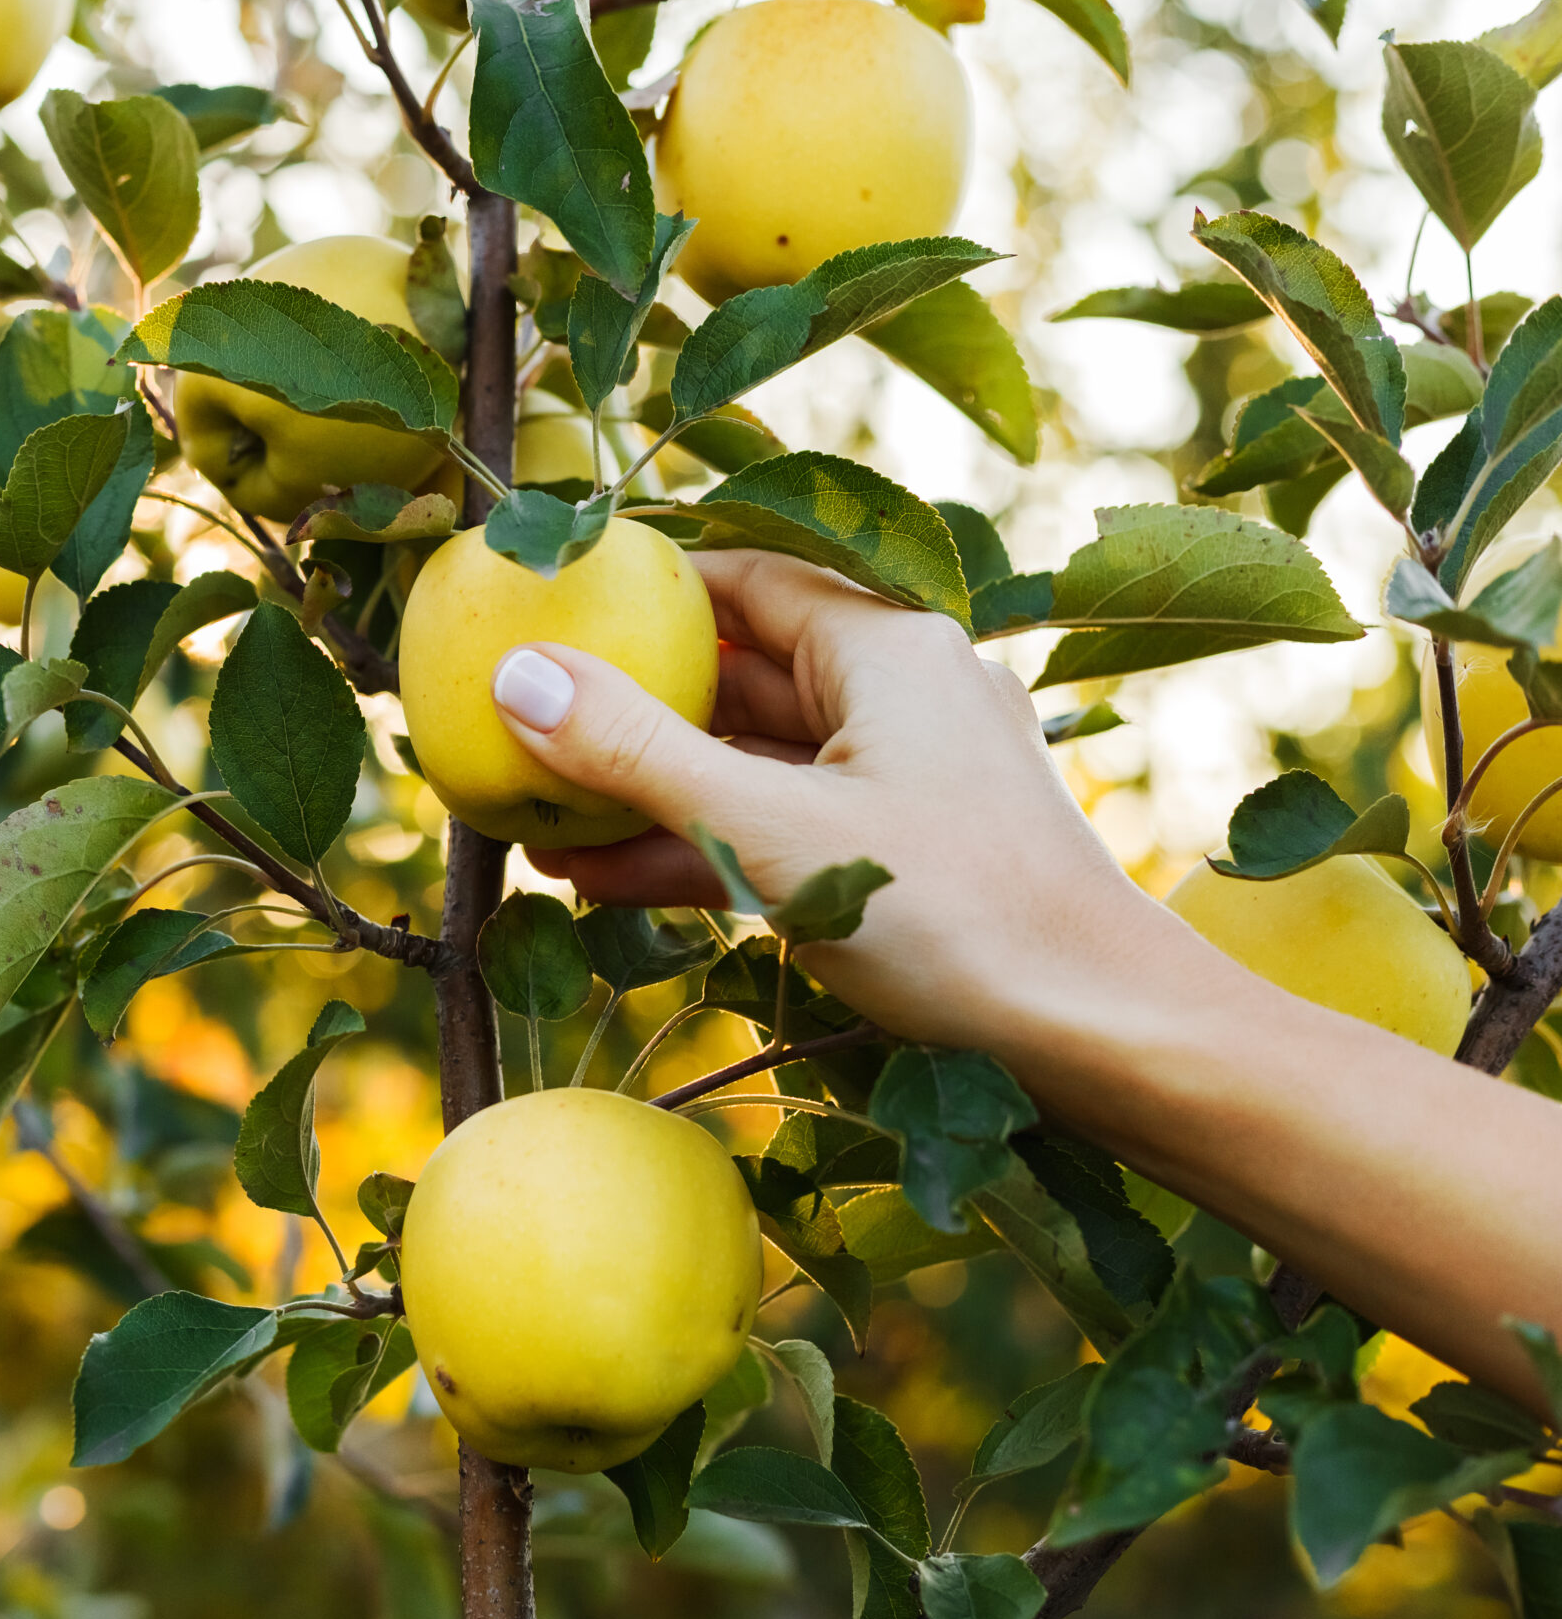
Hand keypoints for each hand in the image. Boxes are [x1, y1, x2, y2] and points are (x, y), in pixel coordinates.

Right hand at [488, 550, 1170, 1050]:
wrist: (1105, 1037)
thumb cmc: (952, 918)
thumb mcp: (767, 829)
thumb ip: (634, 751)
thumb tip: (514, 672)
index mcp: (886, 649)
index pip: (742, 581)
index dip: (642, 594)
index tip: (549, 614)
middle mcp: (903, 694)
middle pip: (738, 676)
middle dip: (629, 711)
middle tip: (520, 734)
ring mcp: (908, 777)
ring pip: (753, 762)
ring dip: (653, 795)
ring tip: (541, 830)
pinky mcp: (911, 853)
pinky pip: (784, 826)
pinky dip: (707, 846)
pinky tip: (611, 882)